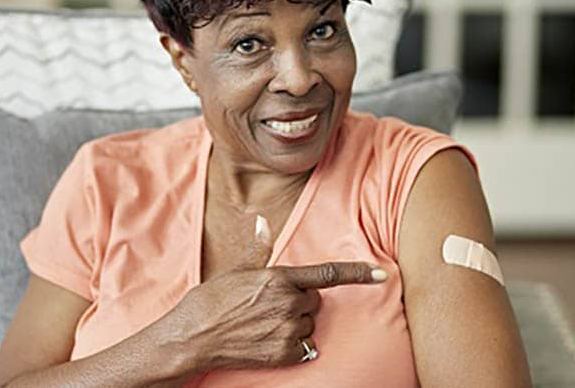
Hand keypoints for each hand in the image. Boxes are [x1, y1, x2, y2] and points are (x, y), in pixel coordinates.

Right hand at [167, 215, 386, 370]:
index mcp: (279, 278)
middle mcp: (288, 303)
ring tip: (262, 323)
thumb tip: (261, 221)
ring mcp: (287, 330)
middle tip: (268, 304)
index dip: (359, 273)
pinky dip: (292, 345)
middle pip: (314, 300)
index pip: (329, 274)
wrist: (192, 338)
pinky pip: (305, 346)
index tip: (382, 273)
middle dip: (299, 300)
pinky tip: (267, 340)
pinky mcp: (284, 354)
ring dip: (294, 323)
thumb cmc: (210, 301)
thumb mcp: (235, 270)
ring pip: (309, 323)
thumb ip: (258, 248)